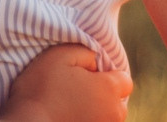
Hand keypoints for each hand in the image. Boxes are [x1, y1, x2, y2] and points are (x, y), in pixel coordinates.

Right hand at [0, 44, 131, 121]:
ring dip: (96, 108)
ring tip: (71, 103)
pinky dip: (87, 118)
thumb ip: (86, 51)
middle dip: (104, 92)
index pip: (125, 80)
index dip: (107, 74)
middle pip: (118, 100)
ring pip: (108, 115)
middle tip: (76, 88)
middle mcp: (114, 113)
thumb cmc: (42, 87)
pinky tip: (68, 114)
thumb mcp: (60, 54)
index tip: (86, 74)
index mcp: (109, 89)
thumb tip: (96, 61)